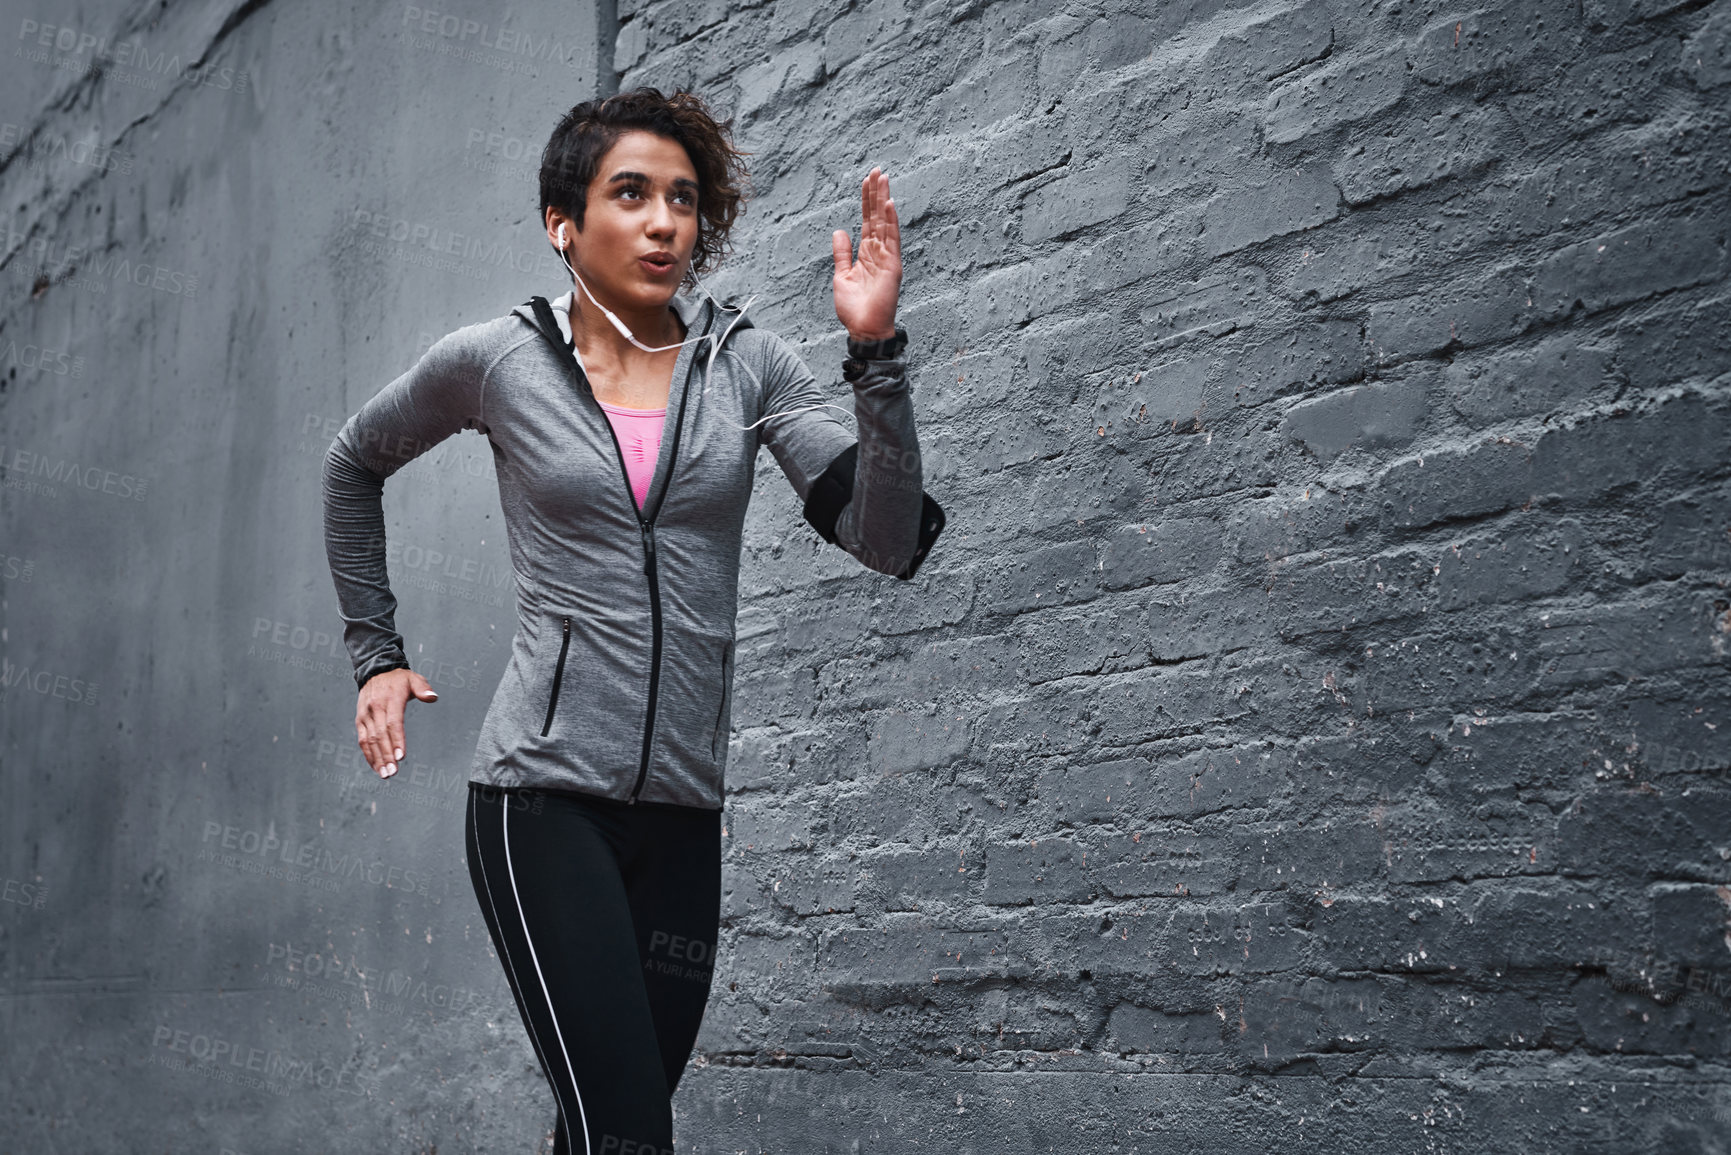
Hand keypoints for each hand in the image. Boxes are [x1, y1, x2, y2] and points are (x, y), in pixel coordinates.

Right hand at [355, 667, 438, 777]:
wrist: (375, 672)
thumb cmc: (398, 679)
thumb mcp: (413, 678)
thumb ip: (423, 688)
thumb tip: (433, 697)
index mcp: (390, 700)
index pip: (393, 723)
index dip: (397, 740)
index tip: (401, 756)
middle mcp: (375, 709)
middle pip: (380, 735)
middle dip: (387, 755)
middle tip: (393, 772)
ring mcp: (365, 716)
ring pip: (369, 740)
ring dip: (377, 759)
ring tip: (385, 774)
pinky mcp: (360, 721)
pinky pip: (362, 740)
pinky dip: (369, 754)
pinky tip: (376, 767)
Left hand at [832, 167, 901, 342]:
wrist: (863, 330)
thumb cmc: (853, 308)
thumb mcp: (841, 275)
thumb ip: (842, 253)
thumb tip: (839, 231)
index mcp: (866, 253)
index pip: (867, 220)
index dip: (866, 200)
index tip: (867, 180)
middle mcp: (878, 252)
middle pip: (876, 216)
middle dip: (876, 193)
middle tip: (877, 170)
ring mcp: (887, 258)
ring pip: (885, 223)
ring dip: (884, 200)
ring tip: (883, 178)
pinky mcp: (892, 266)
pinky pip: (892, 240)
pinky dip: (890, 222)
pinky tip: (889, 204)